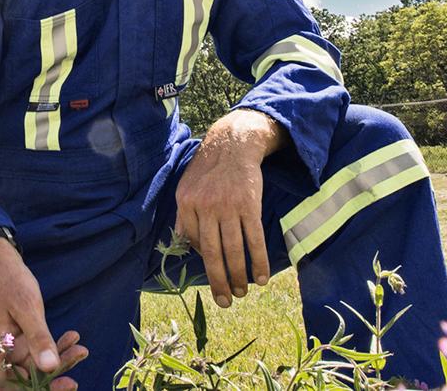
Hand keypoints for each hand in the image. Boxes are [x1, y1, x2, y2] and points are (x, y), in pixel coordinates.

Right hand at [0, 238, 87, 388]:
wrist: (2, 264)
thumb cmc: (9, 281)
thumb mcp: (26, 307)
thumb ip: (37, 337)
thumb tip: (49, 366)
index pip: (3, 382)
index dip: (26, 389)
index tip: (55, 384)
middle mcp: (0, 350)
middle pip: (23, 376)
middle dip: (49, 379)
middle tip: (72, 380)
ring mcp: (11, 345)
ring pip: (35, 364)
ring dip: (58, 360)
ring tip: (80, 350)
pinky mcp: (22, 339)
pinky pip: (39, 350)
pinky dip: (56, 347)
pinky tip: (73, 338)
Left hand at [175, 109, 285, 307]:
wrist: (233, 144)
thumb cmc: (208, 170)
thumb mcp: (186, 188)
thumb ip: (185, 217)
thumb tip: (186, 246)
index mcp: (186, 204)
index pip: (194, 243)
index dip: (204, 262)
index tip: (214, 276)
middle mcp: (205, 207)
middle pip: (212, 253)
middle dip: (219, 282)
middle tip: (225, 301)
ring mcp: (228, 206)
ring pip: (233, 250)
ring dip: (239, 276)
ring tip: (243, 292)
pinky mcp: (249, 205)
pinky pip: (254, 239)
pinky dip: (258, 261)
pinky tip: (261, 277)